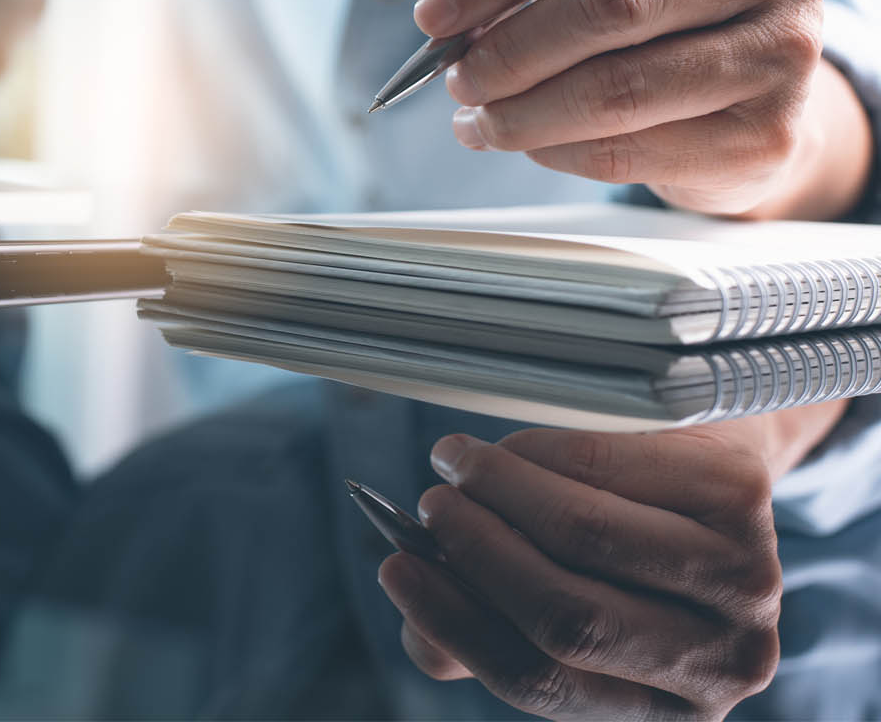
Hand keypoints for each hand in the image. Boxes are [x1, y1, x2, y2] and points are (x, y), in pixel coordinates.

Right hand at [379, 402, 846, 720]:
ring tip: (457, 463)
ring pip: (588, 535)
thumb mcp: (550, 601)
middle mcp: (720, 665)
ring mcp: (744, 584)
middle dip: (477, 550)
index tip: (396, 569)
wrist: (703, 471)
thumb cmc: (612, 549)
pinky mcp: (743, 500)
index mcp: (665, 711)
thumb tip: (419, 623)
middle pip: (566, 614)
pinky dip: (542, 449)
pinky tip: (514, 444)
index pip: (541, 680)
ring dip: (500, 489)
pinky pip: (614, 467)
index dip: (455, 623)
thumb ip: (478, 621)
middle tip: (430, 504)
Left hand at [420, 0, 868, 219]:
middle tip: (458, 78)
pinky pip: (631, 151)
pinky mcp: (768, 134)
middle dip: (509, 49)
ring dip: (522, 113)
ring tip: (479, 119)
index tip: (435, 16)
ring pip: (617, 88)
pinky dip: (558, 152)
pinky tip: (533, 141)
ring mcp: (785, 49)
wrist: (741, 83)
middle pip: (611, 1)